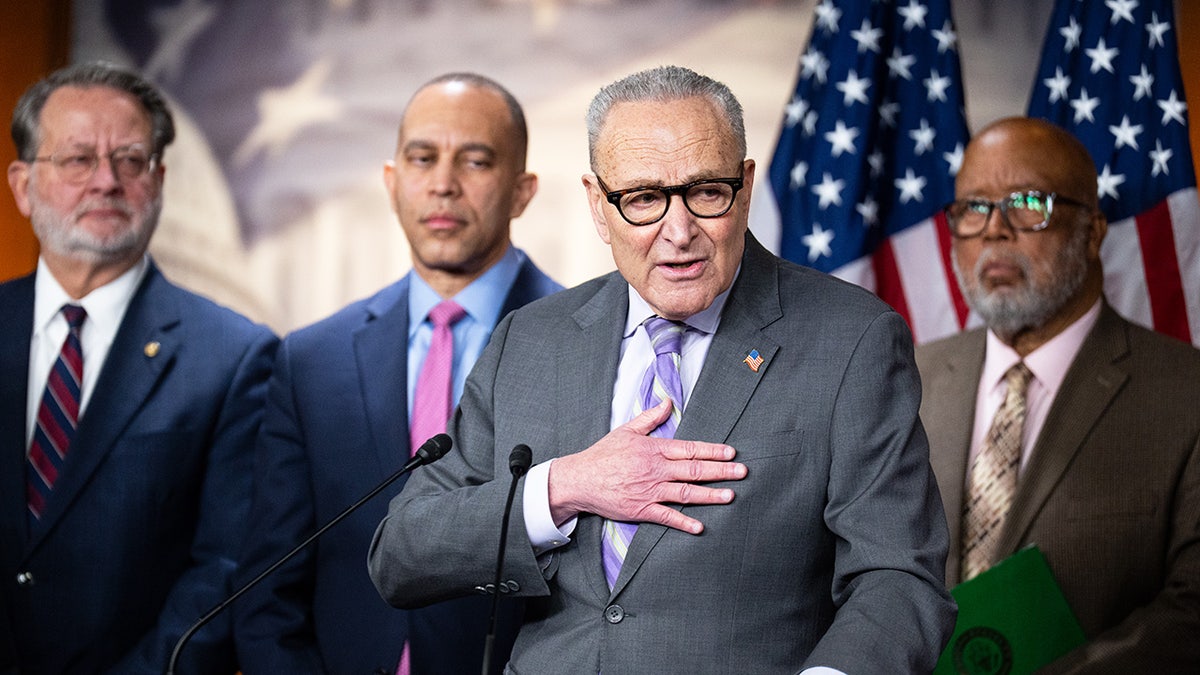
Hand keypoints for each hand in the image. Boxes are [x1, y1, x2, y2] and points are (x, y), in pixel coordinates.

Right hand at [547, 399, 746, 533]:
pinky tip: (700, 526)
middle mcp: (655, 469)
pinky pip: (666, 517)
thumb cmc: (603, 455)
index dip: (712, 451)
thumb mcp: (627, 430)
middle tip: (742, 472)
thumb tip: (669, 402)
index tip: (731, 452)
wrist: (580, 479)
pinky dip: (683, 522)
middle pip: (694, 470)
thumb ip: (651, 418)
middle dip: (721, 471)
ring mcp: (649, 491)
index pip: (690, 449)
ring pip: (685, 493)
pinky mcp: (640, 509)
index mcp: (654, 449)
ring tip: (730, 496)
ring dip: (710, 495)